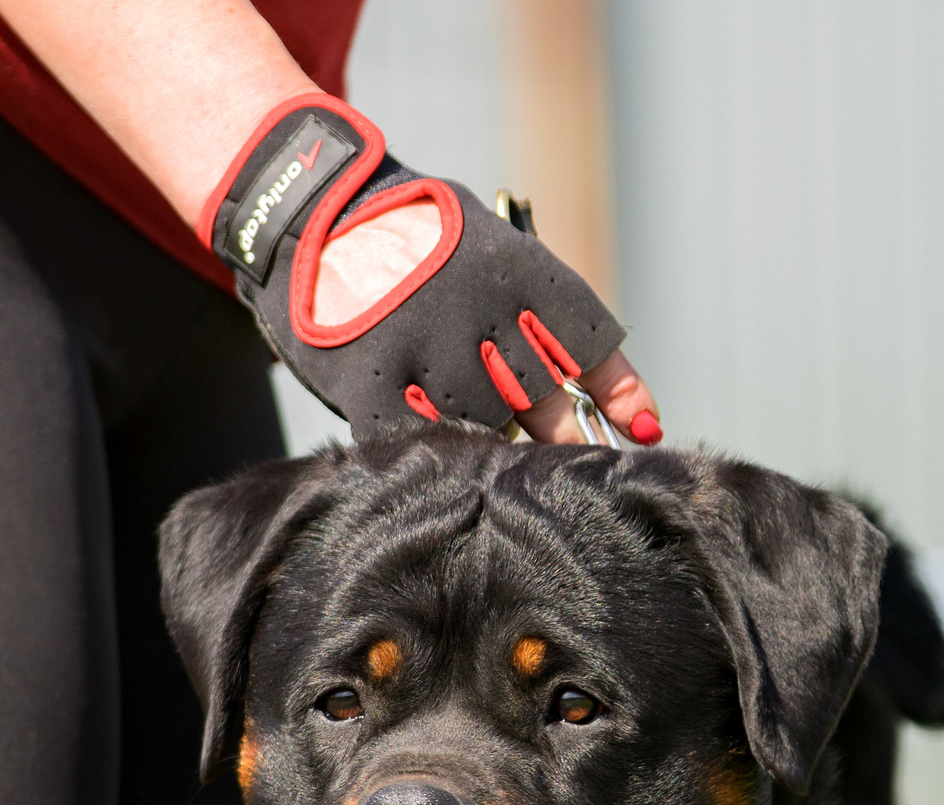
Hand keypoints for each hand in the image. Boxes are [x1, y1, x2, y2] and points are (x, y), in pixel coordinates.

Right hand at [319, 207, 660, 446]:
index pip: (588, 347)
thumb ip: (532, 305)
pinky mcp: (375, 386)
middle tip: (564, 455)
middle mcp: (482, 317)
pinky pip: (425, 445)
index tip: (638, 430)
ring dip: (493, 444)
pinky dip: (437, 453)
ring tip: (481, 438)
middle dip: (559, 433)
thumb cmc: (404, 232)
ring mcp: (429, 354)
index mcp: (517, 272)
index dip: (618, 395)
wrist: (305, 209)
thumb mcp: (481, 240)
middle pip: (545, 401)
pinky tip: (438, 448)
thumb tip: (590, 384)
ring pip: (489, 432)